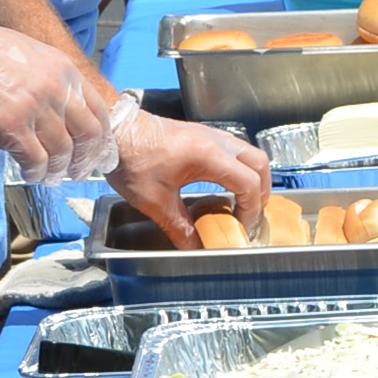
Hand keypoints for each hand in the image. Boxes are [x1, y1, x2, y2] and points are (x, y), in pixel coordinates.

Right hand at [0, 2, 125, 178]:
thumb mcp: (28, 54)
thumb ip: (50, 80)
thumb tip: (59, 110)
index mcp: (63, 69)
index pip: (98, 110)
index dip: (102, 137)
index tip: (100, 153)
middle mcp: (56, 87)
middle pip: (88, 135)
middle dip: (86, 159)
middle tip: (79, 173)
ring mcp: (35, 107)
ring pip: (63, 152)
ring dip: (59, 170)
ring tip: (51, 178)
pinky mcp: (11, 125)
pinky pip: (36, 160)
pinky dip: (37, 172)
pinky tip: (31, 175)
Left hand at [107, 107, 273, 247]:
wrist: (114, 129)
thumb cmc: (131, 159)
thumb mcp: (154, 201)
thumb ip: (179, 227)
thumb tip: (195, 248)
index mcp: (209, 156)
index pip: (249, 183)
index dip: (251, 209)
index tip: (240, 226)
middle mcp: (216, 141)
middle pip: (259, 163)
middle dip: (262, 190)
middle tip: (250, 212)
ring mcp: (209, 134)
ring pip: (248, 153)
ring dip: (252, 177)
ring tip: (240, 200)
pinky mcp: (200, 134)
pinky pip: (233, 149)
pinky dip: (238, 168)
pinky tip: (222, 184)